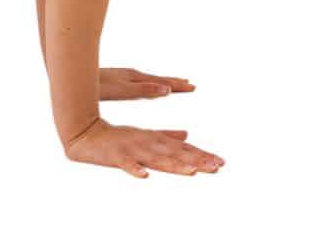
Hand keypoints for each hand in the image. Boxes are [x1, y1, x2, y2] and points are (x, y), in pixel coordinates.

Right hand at [64, 117, 224, 177]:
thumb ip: (167, 136)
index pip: (183, 149)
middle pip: (176, 154)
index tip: (221, 162)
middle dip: (197, 161)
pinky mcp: (117, 156)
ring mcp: (133, 150)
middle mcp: (148, 143)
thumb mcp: (145, 135)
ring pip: (157, 159)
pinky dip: (135, 169)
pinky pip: (127, 165)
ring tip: (192, 172)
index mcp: (155, 140)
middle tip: (217, 167)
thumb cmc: (118, 137)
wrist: (87, 133)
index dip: (202, 155)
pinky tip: (145, 176)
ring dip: (175, 165)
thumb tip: (188, 135)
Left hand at [100, 67, 195, 100]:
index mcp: (134, 78)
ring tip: (177, 84)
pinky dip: (152, 83)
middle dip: (174, 82)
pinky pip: (141, 81)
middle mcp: (131, 75)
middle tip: (191, 85)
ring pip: (150, 79)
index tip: (192, 86)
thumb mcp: (120, 90)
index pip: (161, 82)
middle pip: (158, 79)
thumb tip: (166, 90)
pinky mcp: (117, 79)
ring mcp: (124, 76)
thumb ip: (142, 90)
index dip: (177, 85)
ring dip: (165, 81)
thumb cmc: (95, 85)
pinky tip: (150, 87)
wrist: (71, 75)